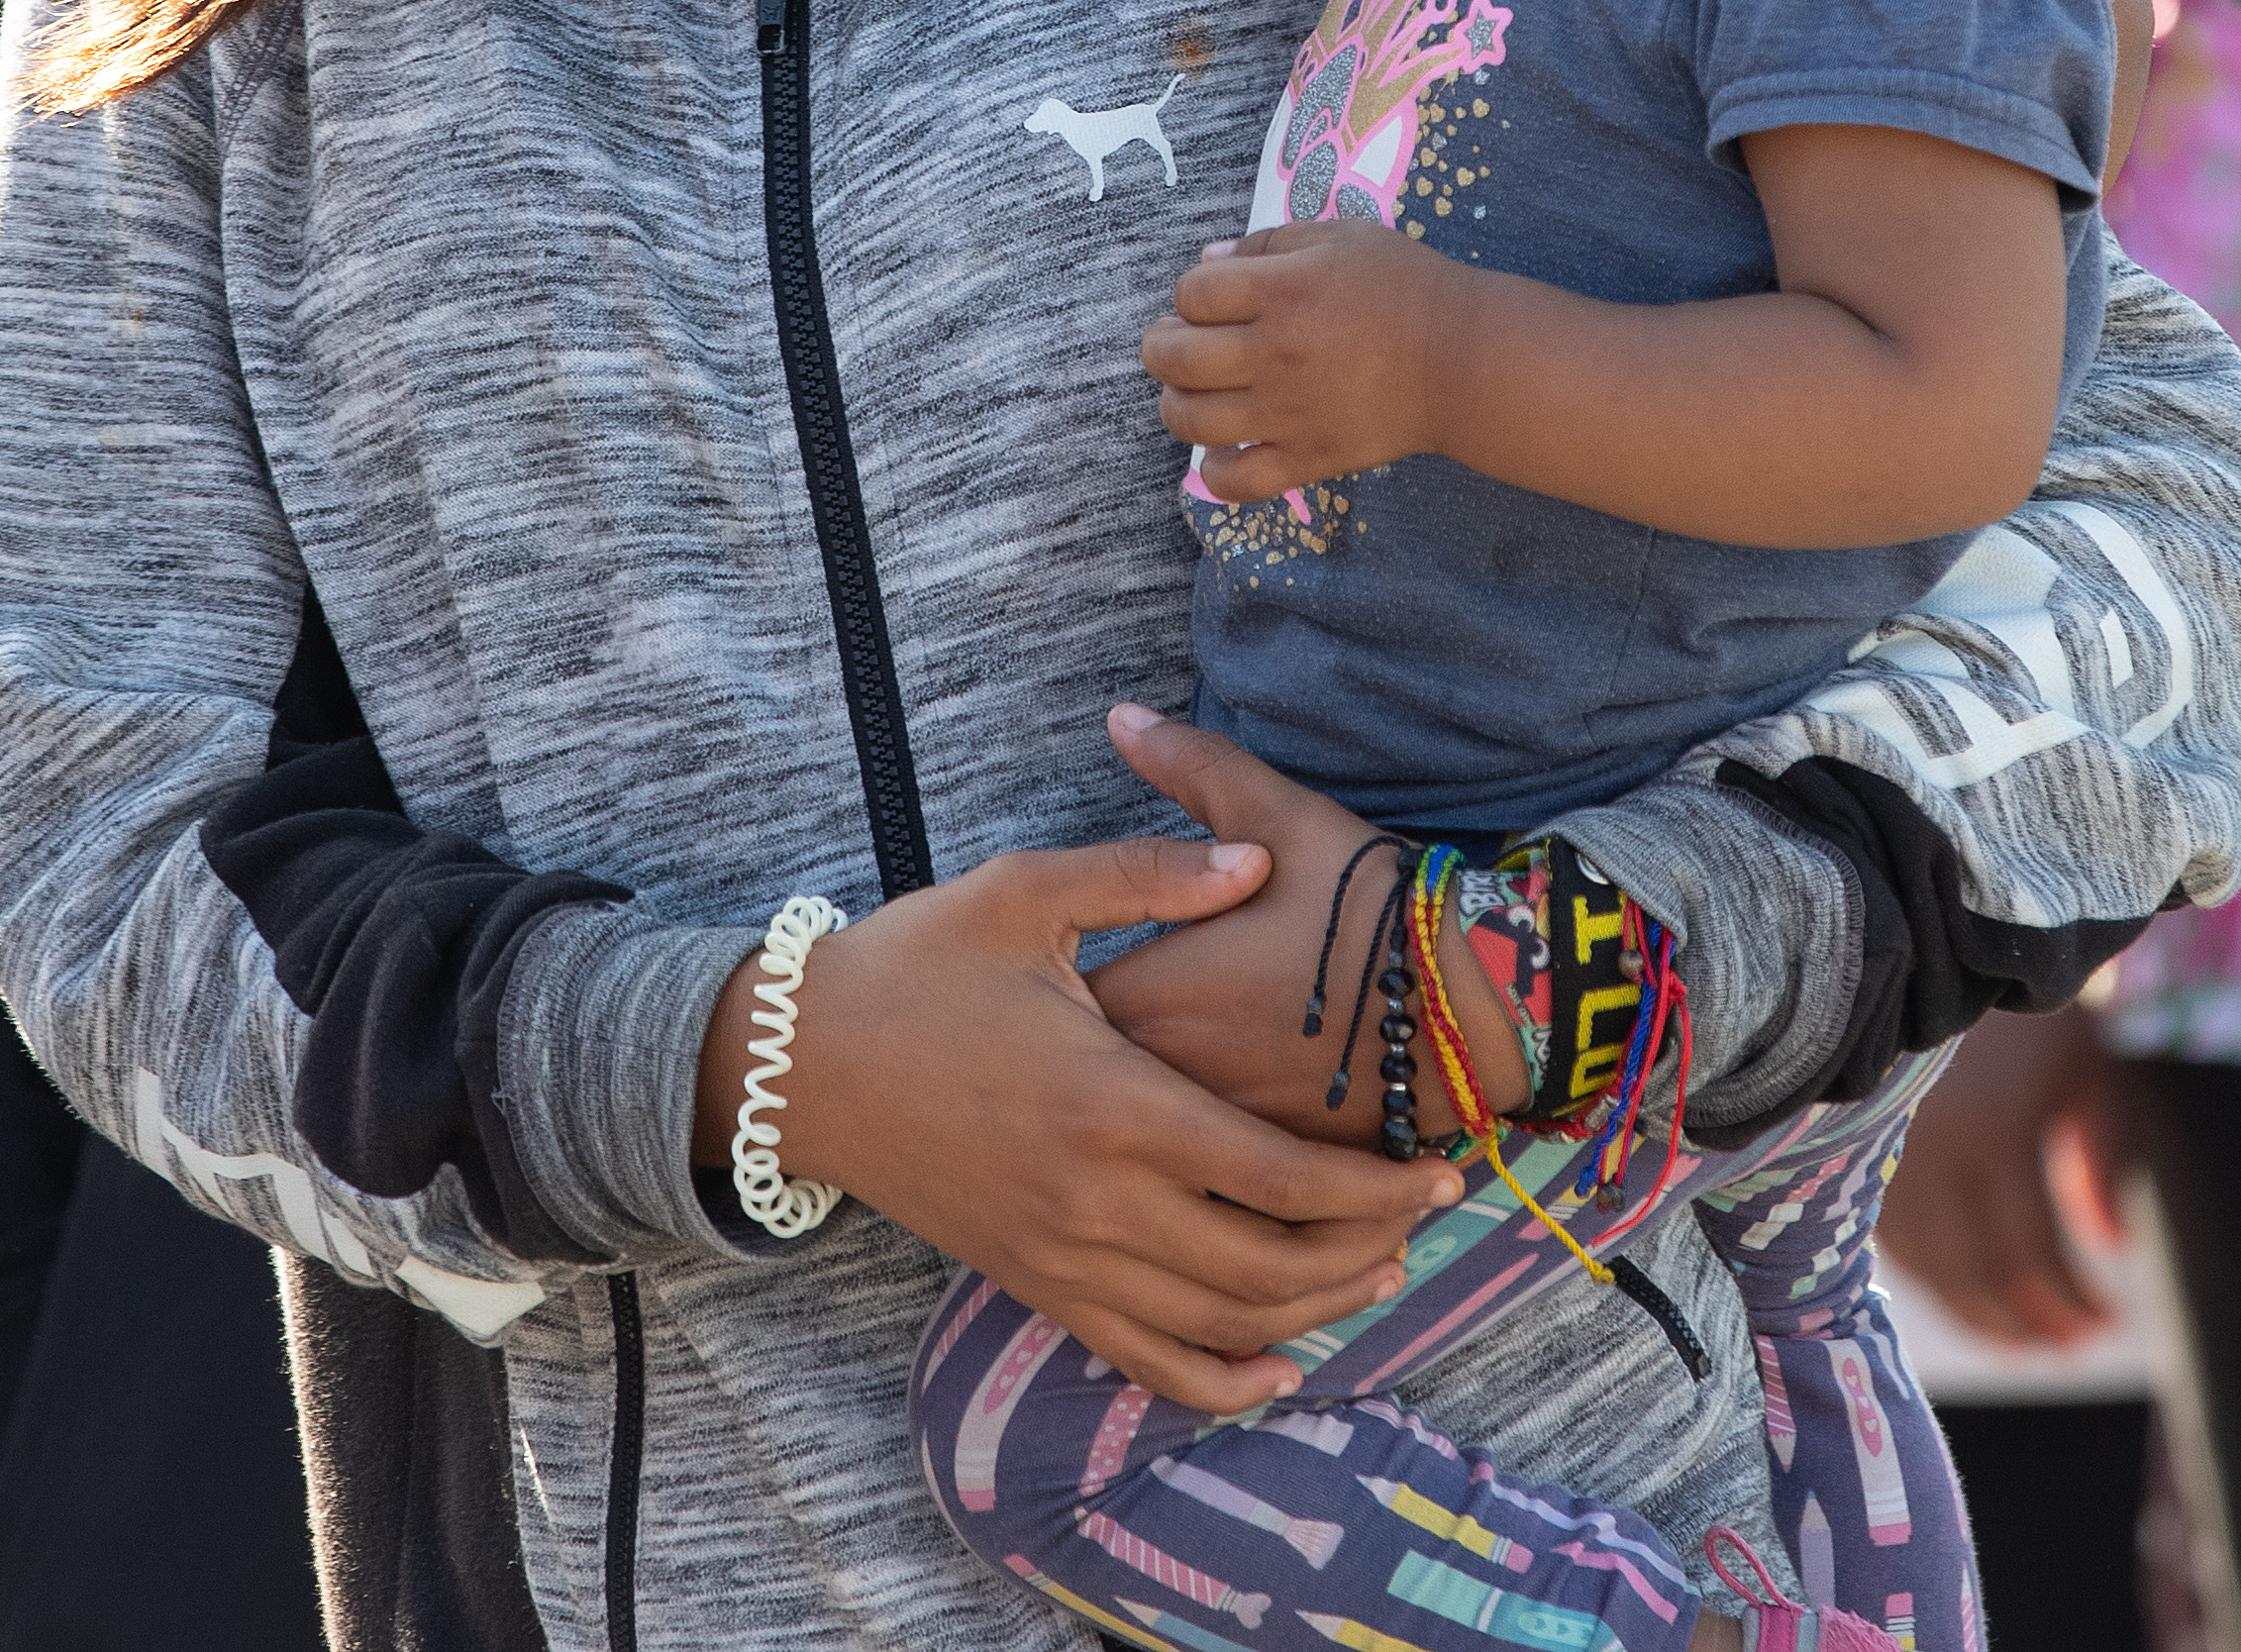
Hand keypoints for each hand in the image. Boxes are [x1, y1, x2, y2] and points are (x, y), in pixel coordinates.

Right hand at [701, 810, 1459, 1413]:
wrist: (802, 1061)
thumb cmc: (915, 964)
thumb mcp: (1026, 890)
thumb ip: (1150, 871)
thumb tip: (1257, 861)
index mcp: (1114, 1101)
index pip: (1281, 1176)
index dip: (1376, 1187)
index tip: (1438, 1170)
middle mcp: (1096, 1199)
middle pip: (1269, 1266)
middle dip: (1367, 1252)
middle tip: (1427, 1219)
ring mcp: (1061, 1255)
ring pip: (1218, 1323)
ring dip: (1312, 1311)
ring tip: (1378, 1272)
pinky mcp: (1031, 1283)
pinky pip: (1141, 1360)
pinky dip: (1218, 1379)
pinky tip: (1276, 1369)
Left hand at [1082, 705, 1527, 1152]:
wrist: (1484, 1002)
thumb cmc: (1374, 906)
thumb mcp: (1280, 815)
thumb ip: (1189, 766)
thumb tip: (1120, 716)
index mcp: (1155, 998)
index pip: (1050, 1013)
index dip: (1046, 996)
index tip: (1055, 981)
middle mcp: (1172, 1083)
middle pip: (1085, 1087)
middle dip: (1080, 1063)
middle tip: (1082, 1039)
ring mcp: (1223, 1140)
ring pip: (1141, 1144)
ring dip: (1136, 1116)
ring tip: (1136, 1095)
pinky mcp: (1276, 1176)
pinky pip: (1207, 1180)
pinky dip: (1198, 1160)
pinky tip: (1207, 1142)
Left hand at [1148, 220, 1465, 502]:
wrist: (1466, 358)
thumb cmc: (1406, 286)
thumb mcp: (1341, 238)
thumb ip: (1268, 243)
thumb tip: (1207, 261)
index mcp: (1283, 290)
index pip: (1190, 293)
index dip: (1188, 294)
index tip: (1208, 300)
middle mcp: (1276, 352)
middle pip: (1173, 357)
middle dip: (1159, 347)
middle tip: (1172, 343)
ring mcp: (1288, 412)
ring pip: (1190, 420)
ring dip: (1176, 404)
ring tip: (1192, 393)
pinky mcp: (1308, 458)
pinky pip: (1236, 482)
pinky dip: (1216, 471)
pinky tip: (1224, 449)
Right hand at [1875, 1004, 2126, 1349]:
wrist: (1947, 941)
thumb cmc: (2038, 1003)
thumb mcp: (2092, 1068)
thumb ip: (2106, 1157)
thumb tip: (2113, 1243)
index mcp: (1995, 1133)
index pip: (2033, 1251)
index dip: (2072, 1299)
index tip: (2111, 1322)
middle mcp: (1931, 1152)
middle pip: (1977, 1273)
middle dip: (2029, 1321)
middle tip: (2070, 1347)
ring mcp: (1886, 1153)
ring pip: (1926, 1265)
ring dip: (1977, 1315)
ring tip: (2022, 1340)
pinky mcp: (1857, 1150)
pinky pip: (1889, 1237)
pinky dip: (1929, 1277)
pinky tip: (1962, 1293)